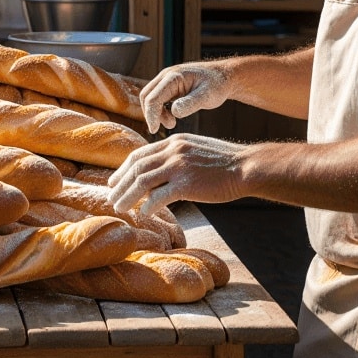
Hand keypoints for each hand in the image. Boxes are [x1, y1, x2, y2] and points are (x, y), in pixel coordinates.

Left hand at [108, 133, 250, 214]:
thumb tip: (159, 174)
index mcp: (173, 142)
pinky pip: (159, 197)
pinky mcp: (186, 184)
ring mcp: (179, 167)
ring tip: (119, 208)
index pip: (140, 155)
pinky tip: (143, 214)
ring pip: (142, 182)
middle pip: (136, 168)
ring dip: (128, 196)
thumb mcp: (195, 150)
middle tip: (111, 198)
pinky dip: (148, 206)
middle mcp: (173, 151)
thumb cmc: (223, 163)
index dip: (123, 169)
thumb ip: (176, 158)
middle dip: (120, 184)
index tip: (114, 181)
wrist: (246, 167)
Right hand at [139, 63, 231, 132]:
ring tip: (172, 124)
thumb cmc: (217, 85)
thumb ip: (192, 103)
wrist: (224, 77)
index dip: (151, 115)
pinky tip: (172, 118)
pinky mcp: (170, 87)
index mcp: (173, 76)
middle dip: (151, 114)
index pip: (153, 97)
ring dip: (155, 113)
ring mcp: (167, 81)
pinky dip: (160, 111)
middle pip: (146, 96)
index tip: (154, 130)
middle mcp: (166, 76)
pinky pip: (157, 99)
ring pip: (150, 97)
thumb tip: (174, 111)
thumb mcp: (208, 96)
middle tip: (165, 127)